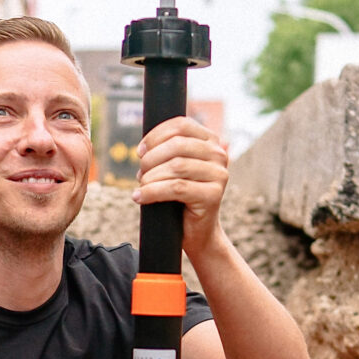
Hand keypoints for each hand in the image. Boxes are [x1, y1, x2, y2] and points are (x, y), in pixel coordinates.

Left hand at [134, 116, 228, 260]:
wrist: (197, 232)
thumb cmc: (181, 199)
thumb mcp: (175, 169)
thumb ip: (168, 151)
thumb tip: (143, 146)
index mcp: (211, 142)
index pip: (181, 125)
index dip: (156, 135)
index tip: (140, 152)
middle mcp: (219, 155)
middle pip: (177, 145)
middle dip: (151, 158)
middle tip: (140, 174)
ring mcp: (219, 175)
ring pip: (176, 167)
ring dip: (151, 177)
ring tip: (141, 186)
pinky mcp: (213, 195)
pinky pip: (176, 188)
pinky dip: (153, 192)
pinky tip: (140, 197)